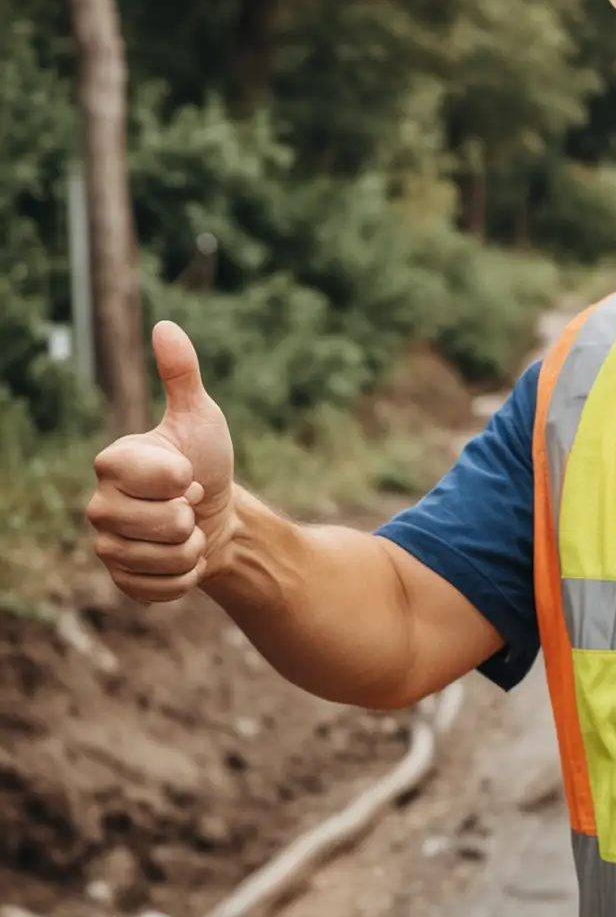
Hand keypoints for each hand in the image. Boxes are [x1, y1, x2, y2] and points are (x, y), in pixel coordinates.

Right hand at [87, 322, 236, 602]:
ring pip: (165, 557)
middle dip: (192, 516)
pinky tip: (183, 557)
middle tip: (187, 504)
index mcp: (111, 463)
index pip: (161, 478)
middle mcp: (98, 505)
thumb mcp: (200, 417)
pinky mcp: (123, 580)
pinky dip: (185, 577)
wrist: (217, 515)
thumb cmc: (206, 462)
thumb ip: (182, 375)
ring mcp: (107, 545)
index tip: (185, 473)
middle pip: (165, 523)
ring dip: (191, 547)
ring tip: (186, 530)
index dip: (185, 478)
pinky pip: (161, 589)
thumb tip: (166, 327)